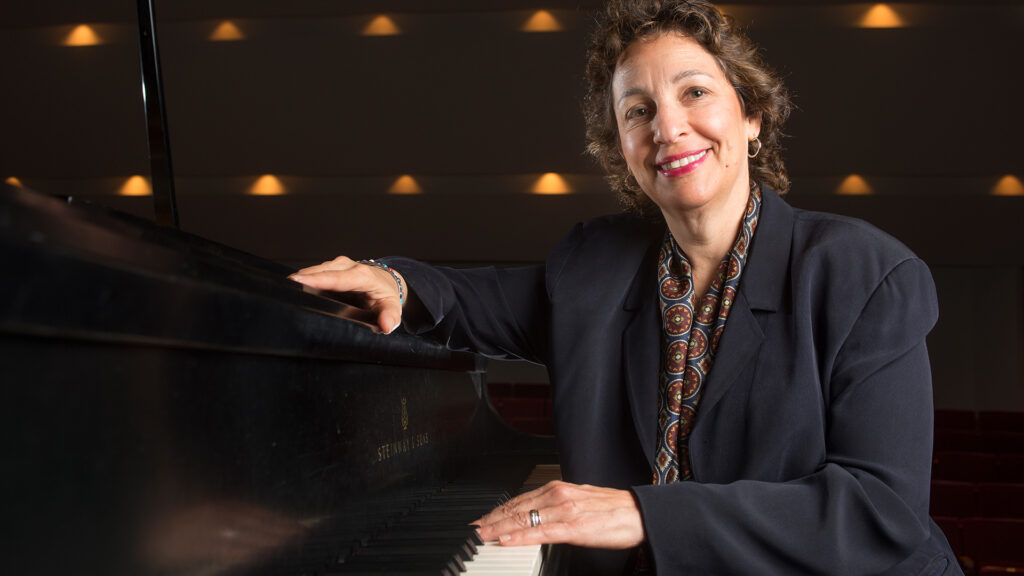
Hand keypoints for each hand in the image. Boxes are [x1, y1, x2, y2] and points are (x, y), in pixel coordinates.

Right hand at [289, 256, 404, 333]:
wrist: (385, 282)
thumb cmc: (385, 296)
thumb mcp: (392, 307)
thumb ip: (390, 317)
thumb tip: (386, 324)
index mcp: (363, 275)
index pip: (339, 277)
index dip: (318, 279)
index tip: (299, 281)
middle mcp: (348, 266)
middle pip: (321, 272)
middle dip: (301, 279)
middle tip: (281, 291)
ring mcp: (336, 265)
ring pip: (313, 271)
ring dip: (299, 280)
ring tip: (282, 291)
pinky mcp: (327, 268)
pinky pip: (312, 273)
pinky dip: (302, 280)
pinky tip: (290, 290)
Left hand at [472, 481, 645, 548]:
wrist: (639, 512)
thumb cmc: (612, 510)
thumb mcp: (577, 502)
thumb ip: (555, 507)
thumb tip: (535, 517)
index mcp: (557, 489)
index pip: (518, 500)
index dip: (496, 512)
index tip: (480, 521)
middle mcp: (557, 495)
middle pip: (515, 509)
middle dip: (490, 521)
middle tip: (471, 531)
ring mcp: (564, 510)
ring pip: (523, 519)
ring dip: (497, 529)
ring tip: (480, 537)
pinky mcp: (574, 526)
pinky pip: (541, 532)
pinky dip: (520, 537)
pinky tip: (506, 541)